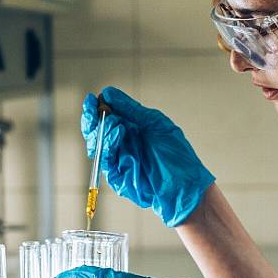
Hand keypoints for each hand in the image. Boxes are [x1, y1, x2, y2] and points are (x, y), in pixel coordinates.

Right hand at [83, 86, 215, 226]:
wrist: (186, 185)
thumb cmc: (176, 155)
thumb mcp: (155, 123)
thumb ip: (131, 109)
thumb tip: (109, 93)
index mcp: (130, 129)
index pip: (106, 116)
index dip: (95, 108)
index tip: (91, 98)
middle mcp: (121, 144)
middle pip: (96, 130)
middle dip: (92, 118)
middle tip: (95, 109)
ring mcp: (118, 160)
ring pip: (96, 144)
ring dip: (102, 129)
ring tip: (114, 122)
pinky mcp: (117, 176)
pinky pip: (105, 159)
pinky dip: (108, 144)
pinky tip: (117, 133)